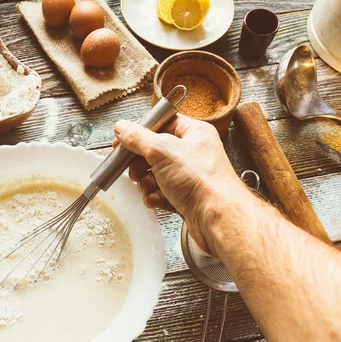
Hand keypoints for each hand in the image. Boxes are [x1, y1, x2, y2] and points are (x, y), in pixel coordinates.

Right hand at [114, 114, 245, 253]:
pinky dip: (155, 197)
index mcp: (194, 133)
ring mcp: (191, 177)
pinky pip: (163, 193)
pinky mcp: (187, 198)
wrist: (218, 218)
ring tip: (147, 186)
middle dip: (140, 163)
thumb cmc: (201, 181)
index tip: (122, 141)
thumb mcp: (162, 151)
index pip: (162, 123)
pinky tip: (155, 200)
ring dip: (146, 182)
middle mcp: (194, 153)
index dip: (140, 132)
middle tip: (133, 169)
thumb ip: (138, 138)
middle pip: (156, 151)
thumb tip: (122, 127)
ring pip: (157, 174)